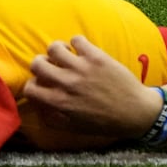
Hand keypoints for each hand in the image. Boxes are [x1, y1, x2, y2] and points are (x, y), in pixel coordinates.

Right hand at [22, 35, 164, 138]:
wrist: (136, 112)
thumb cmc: (105, 122)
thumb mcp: (75, 127)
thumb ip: (53, 119)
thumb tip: (38, 108)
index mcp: (60, 102)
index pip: (30, 88)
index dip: (32, 85)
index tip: (40, 84)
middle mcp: (67, 83)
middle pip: (36, 63)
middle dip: (40, 64)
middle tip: (50, 66)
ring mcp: (81, 68)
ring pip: (54, 47)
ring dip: (57, 50)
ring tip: (65, 54)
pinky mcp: (96, 56)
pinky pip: (76, 39)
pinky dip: (76, 43)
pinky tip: (82, 51)